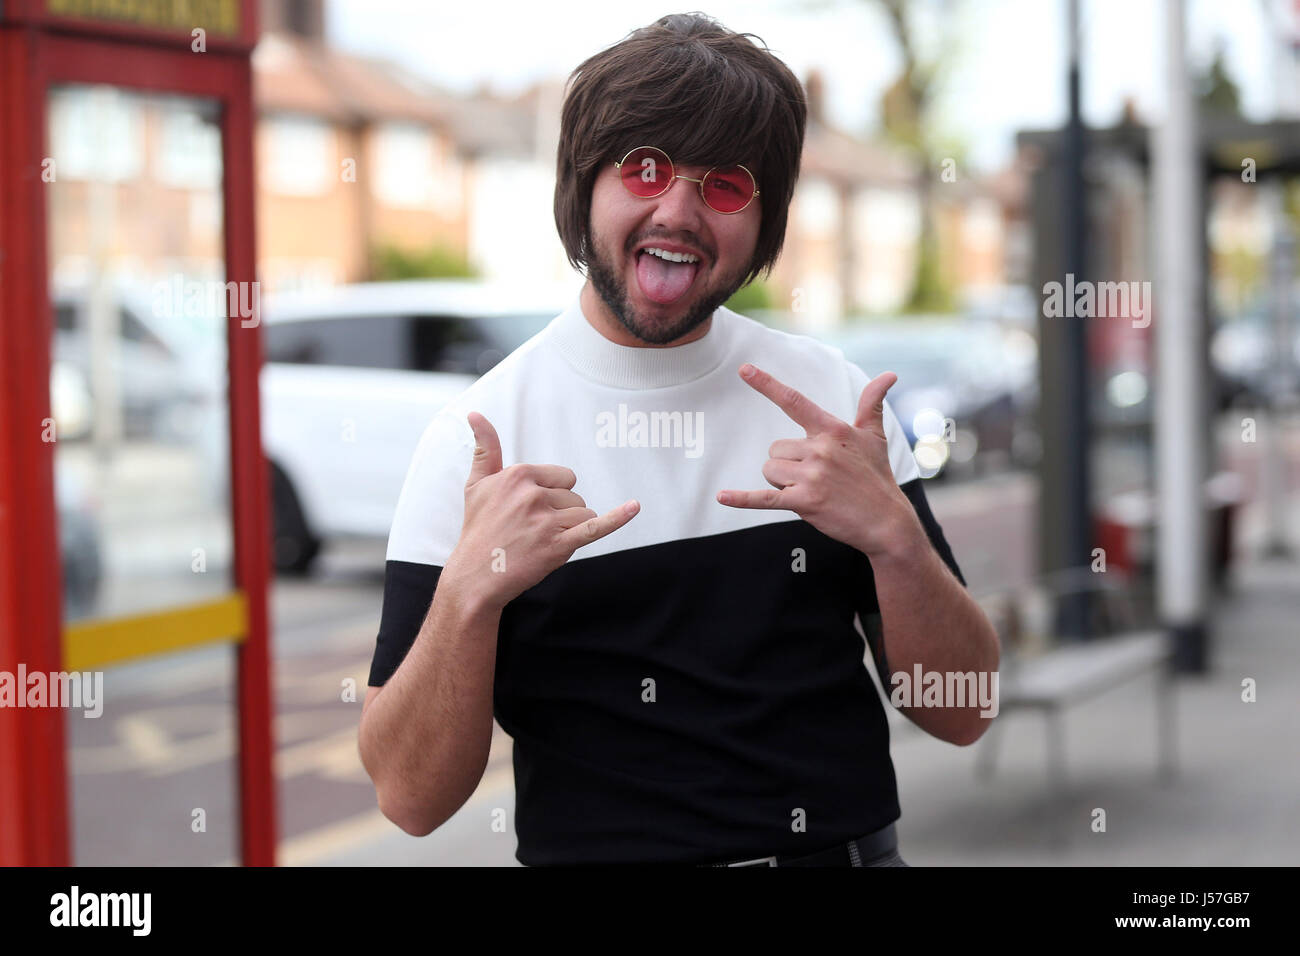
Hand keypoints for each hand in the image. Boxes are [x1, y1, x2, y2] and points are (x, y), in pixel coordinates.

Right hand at [447, 411, 638, 609]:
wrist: (475, 576)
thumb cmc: (478, 529)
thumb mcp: (477, 484)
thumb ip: (485, 448)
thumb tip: (475, 413)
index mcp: (519, 474)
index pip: (563, 477)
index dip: (552, 495)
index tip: (528, 511)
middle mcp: (533, 494)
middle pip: (574, 496)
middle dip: (560, 513)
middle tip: (530, 530)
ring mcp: (546, 521)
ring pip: (583, 513)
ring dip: (570, 529)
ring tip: (540, 541)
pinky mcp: (557, 545)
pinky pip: (594, 527)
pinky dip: (616, 518)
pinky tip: (634, 507)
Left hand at [716, 364, 922, 557]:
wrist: (886, 521)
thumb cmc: (877, 476)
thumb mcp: (875, 436)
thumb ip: (872, 403)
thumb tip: (890, 374)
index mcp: (832, 429)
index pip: (794, 401)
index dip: (766, 384)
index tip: (744, 369)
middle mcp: (820, 449)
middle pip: (775, 449)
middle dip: (787, 463)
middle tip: (816, 476)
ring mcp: (812, 476)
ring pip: (770, 470)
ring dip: (783, 482)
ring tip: (812, 490)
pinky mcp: (804, 502)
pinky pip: (764, 498)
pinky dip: (742, 499)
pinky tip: (721, 497)